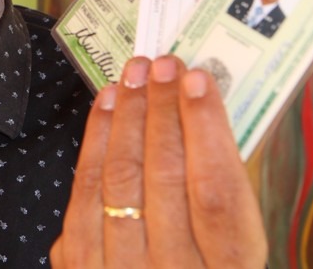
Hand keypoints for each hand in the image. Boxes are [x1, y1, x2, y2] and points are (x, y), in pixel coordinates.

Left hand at [49, 56, 267, 267]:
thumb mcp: (232, 250)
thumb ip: (222, 193)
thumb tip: (198, 111)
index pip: (217, 196)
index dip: (206, 132)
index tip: (198, 81)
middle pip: (164, 179)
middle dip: (163, 111)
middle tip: (164, 64)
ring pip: (120, 179)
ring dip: (127, 116)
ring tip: (135, 74)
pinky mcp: (80, 266)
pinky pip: (84, 192)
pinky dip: (95, 141)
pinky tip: (107, 105)